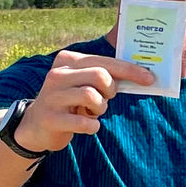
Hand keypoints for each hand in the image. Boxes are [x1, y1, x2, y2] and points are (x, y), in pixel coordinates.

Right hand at [14, 50, 153, 151]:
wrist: (35, 125)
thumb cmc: (69, 102)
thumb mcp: (81, 82)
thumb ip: (103, 76)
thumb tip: (141, 75)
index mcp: (67, 60)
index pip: (105, 62)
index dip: (130, 71)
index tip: (150, 78)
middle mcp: (57, 74)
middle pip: (100, 76)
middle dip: (110, 91)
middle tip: (104, 100)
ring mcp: (52, 96)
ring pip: (92, 96)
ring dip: (100, 109)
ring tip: (92, 112)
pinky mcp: (50, 118)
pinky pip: (83, 122)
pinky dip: (92, 126)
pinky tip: (87, 124)